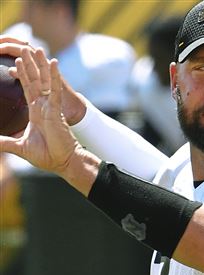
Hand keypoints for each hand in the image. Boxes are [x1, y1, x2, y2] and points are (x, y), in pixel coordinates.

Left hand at [0, 47, 79, 173]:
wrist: (63, 161)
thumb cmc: (46, 155)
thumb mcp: (20, 147)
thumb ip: (4, 142)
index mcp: (36, 113)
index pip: (28, 90)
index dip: (23, 76)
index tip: (18, 62)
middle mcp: (44, 107)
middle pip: (36, 81)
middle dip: (31, 65)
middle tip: (27, 49)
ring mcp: (51, 107)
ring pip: (46, 82)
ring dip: (41, 66)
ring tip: (38, 49)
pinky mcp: (57, 111)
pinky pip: (56, 91)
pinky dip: (54, 76)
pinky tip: (53, 63)